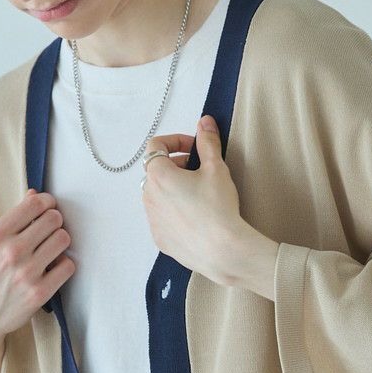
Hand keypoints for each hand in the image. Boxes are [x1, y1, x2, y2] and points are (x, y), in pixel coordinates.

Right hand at [0, 188, 74, 357]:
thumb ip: (11, 221)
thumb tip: (35, 195)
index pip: (35, 204)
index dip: (46, 203)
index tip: (47, 208)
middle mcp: (12, 251)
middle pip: (54, 219)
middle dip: (54, 222)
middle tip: (49, 231)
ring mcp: (27, 272)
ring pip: (63, 240)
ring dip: (60, 242)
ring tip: (50, 249)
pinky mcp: (40, 293)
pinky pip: (67, 266)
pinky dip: (63, 265)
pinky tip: (52, 268)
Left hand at [140, 114, 245, 284]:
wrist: (223, 251)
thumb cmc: (218, 208)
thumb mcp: (216, 168)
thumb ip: (208, 142)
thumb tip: (205, 121)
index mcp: (158, 175)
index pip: (155, 146)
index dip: (175, 141)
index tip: (194, 147)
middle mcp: (148, 196)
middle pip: (155, 171)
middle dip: (175, 165)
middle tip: (199, 170)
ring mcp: (152, 219)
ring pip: (157, 195)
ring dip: (173, 188)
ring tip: (198, 195)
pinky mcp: (159, 239)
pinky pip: (162, 218)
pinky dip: (174, 211)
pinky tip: (196, 217)